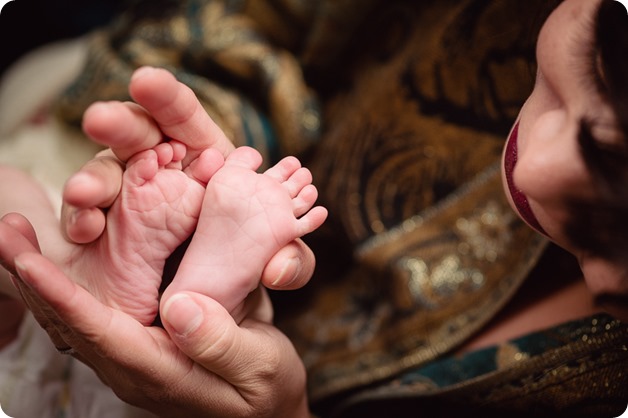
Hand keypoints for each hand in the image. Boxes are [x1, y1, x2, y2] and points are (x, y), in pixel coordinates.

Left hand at [1, 215, 309, 417]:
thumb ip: (221, 344)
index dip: (62, 294)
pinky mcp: (142, 343)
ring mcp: (134, 356)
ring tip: (17, 234)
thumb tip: (178, 309)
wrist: (267, 409)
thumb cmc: (266, 389)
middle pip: (70, 322)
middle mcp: (135, 365)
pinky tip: (56, 257)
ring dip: (40, 277)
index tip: (27, 260)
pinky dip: (66, 282)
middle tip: (7, 230)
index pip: (100, 331)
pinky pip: (92, 313)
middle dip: (33, 276)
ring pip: (73, 317)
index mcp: (161, 371)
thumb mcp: (259, 366)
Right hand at [61, 66, 314, 289]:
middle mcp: (159, 166)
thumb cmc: (243, 264)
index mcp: (203, 158)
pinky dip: (81, 219)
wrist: (209, 299)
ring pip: (102, 173)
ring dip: (91, 180)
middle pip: (133, 134)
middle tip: (99, 120)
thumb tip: (282, 268)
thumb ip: (290, 263)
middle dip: (117, 123)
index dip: (165, 96)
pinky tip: (88, 228)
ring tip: (85, 194)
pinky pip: (85, 217)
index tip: (146, 80)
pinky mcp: (104, 225)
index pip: (182, 116)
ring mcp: (127, 194)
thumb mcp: (274, 262)